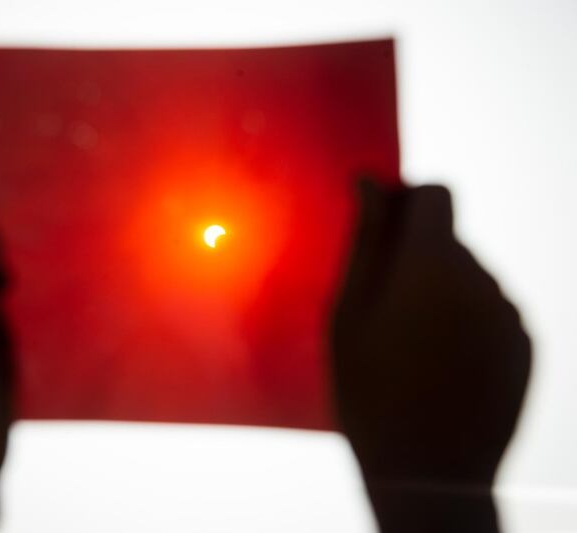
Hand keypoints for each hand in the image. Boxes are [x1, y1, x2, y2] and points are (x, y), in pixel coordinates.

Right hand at [332, 182, 530, 532]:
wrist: (428, 476)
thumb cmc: (369, 393)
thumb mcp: (347, 315)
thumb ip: (363, 240)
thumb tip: (369, 181)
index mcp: (433, 264)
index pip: (437, 194)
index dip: (409, 204)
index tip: (385, 237)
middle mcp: (482, 278)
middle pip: (451, 240)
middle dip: (419, 258)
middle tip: (386, 311)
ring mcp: (510, 315)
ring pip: (472, 277)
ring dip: (444, 292)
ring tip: (414, 346)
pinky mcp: (527, 347)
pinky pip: (492, 312)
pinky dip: (468, 323)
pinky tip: (443, 366)